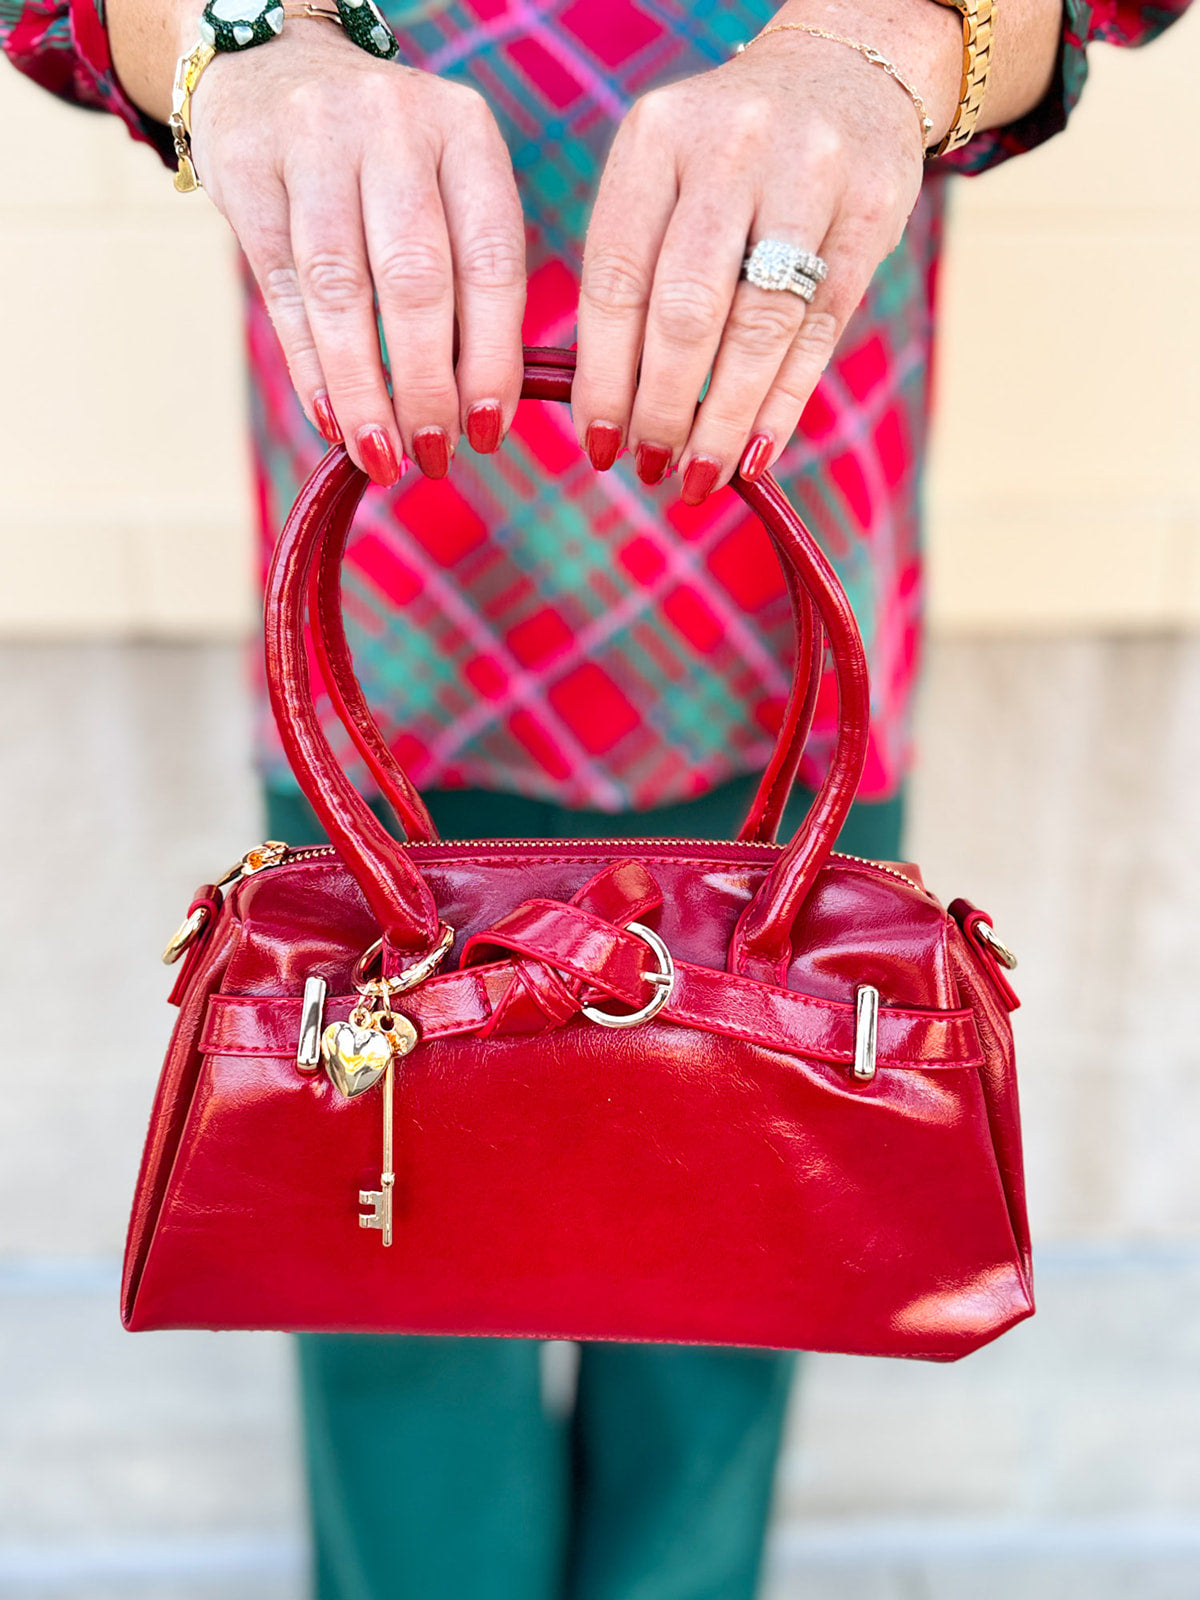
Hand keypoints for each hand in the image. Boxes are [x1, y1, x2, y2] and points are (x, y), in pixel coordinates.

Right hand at [189, 23, 525, 480]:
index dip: (492, 358)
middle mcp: (392, 126)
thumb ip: (466, 277)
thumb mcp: (443, 185)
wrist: (269, 62)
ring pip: (342, 291)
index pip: (491, 261)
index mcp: (465, 132)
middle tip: (434, 457)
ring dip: (364, 390)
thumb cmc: (382, 160)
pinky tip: (331, 417)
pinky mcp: (247, 170)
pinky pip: (283, 289)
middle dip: (427, 384)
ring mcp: (313, 141)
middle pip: (415, 279)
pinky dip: (309, 364)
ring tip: (380, 455)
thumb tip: (479, 411)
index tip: (491, 431)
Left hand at [572, 7, 959, 502]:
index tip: (598, 442)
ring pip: (758, 328)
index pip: (616, 278)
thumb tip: (607, 408)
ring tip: (700, 475)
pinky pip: (819, 332)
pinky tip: (756, 453)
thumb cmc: (728, 156)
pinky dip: (782, 404)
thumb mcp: (665, 176)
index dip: (603, 374)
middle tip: (650, 467)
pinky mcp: (869, 214)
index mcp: (655, 138)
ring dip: (724, 420)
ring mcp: (808, 176)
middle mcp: (730, 149)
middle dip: (663, 406)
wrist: (846, 70)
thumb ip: (635, 271)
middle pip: (686, 309)